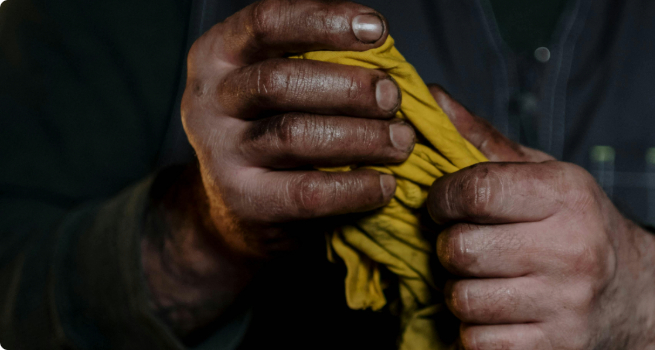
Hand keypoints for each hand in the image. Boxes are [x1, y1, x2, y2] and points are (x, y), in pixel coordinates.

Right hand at [142, 1, 413, 337]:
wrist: (239, 206)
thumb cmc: (281, 127)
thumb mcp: (293, 87)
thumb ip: (336, 68)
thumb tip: (417, 85)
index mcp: (221, 53)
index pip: (266, 22)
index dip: (324, 20)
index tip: (378, 31)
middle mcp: (210, 98)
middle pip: (278, 81)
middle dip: (348, 86)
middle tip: (393, 97)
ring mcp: (220, 152)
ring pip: (292, 134)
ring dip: (359, 136)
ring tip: (401, 142)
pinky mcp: (243, 200)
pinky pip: (306, 192)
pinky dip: (354, 187)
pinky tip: (385, 184)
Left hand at [427, 88, 654, 348]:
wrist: (637, 293)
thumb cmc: (575, 224)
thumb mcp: (543, 174)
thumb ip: (483, 141)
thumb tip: (430, 97)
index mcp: (567, 195)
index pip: (477, 190)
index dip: (442, 197)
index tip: (442, 203)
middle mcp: (572, 249)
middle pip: (461, 250)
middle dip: (450, 247)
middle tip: (466, 244)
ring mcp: (566, 304)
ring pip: (463, 300)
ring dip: (460, 291)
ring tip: (483, 278)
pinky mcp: (557, 348)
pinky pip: (477, 343)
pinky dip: (474, 330)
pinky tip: (496, 311)